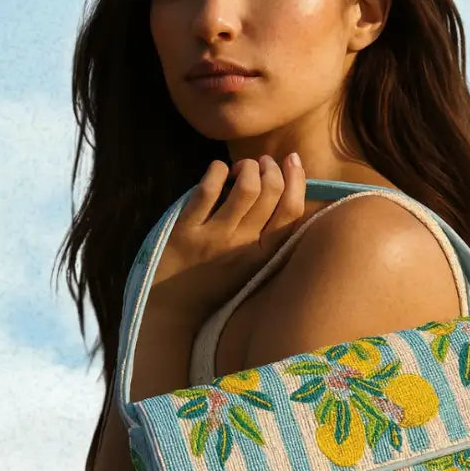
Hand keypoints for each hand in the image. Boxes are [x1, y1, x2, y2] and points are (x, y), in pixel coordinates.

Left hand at [150, 154, 308, 316]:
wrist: (172, 309)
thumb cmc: (213, 283)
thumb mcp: (249, 266)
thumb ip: (266, 237)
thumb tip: (281, 192)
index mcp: (263, 256)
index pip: (292, 212)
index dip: (298, 180)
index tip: (292, 161)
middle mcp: (243, 246)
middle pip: (272, 193)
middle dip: (271, 167)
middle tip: (263, 163)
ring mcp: (215, 238)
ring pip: (246, 188)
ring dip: (247, 167)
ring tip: (241, 167)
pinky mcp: (186, 230)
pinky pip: (207, 190)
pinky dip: (217, 170)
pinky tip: (217, 170)